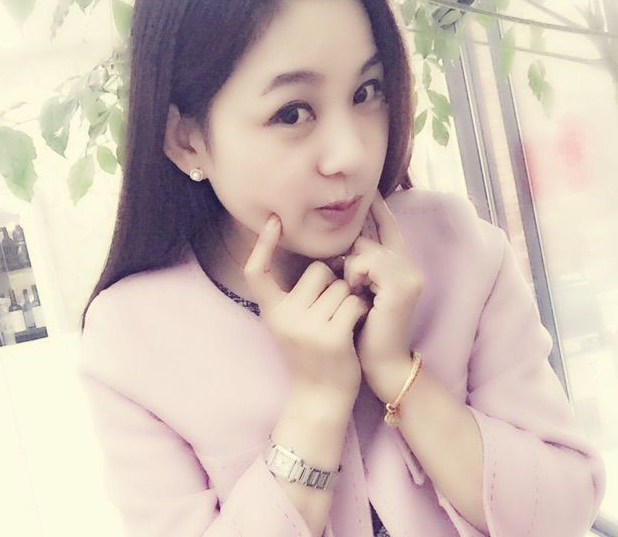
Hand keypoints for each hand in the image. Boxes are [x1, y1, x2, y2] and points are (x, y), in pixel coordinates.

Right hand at [242, 214, 369, 408]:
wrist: (320, 397)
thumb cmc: (311, 353)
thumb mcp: (291, 323)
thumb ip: (295, 295)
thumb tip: (318, 258)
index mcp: (271, 311)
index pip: (257, 272)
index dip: (262, 245)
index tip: (273, 221)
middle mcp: (284, 317)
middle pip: (318, 270)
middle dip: (334, 282)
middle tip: (333, 309)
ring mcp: (307, 328)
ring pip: (341, 286)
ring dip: (350, 299)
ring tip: (344, 322)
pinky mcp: (331, 337)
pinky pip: (353, 302)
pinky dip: (360, 311)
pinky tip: (355, 327)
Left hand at [337, 190, 424, 396]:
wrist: (382, 363)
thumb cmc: (365, 330)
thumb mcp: (361, 291)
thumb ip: (360, 267)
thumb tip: (342, 246)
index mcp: (401, 267)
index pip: (390, 228)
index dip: (380, 209)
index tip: (372, 191)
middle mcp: (410, 267)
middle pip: (369, 239)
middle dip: (351, 256)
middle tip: (348, 281)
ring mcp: (409, 275)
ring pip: (366, 249)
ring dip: (350, 268)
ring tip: (354, 291)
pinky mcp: (402, 286)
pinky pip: (366, 262)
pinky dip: (354, 275)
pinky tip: (357, 292)